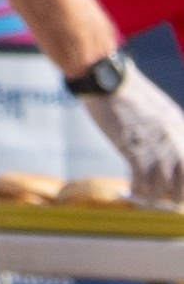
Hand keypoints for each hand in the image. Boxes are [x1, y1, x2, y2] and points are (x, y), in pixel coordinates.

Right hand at [99, 63, 183, 206]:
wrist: (106, 81)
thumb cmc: (126, 94)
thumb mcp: (157, 111)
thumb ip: (167, 132)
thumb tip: (167, 156)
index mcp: (183, 129)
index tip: (178, 194)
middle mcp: (176, 141)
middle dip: (176, 197)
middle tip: (167, 203)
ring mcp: (158, 147)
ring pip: (165, 187)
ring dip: (155, 198)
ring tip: (146, 200)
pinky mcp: (137, 151)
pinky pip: (143, 183)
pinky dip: (138, 191)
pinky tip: (132, 191)